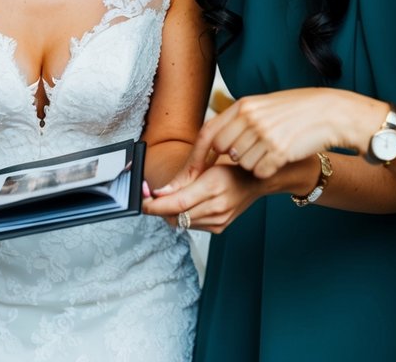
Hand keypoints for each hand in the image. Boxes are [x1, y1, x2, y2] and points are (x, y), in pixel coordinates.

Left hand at [143, 162, 265, 233]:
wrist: (253, 183)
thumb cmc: (228, 170)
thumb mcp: (204, 167)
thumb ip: (180, 181)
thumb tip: (157, 193)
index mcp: (212, 188)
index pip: (177, 203)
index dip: (156, 205)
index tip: (142, 202)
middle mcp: (216, 208)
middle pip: (176, 215)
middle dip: (159, 209)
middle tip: (149, 198)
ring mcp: (219, 221)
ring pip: (182, 223)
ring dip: (170, 213)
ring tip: (168, 200)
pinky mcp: (219, 228)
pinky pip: (192, 226)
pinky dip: (183, 217)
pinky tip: (185, 206)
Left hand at [187, 88, 376, 178]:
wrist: (329, 112)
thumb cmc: (295, 110)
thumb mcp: (262, 106)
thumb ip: (238, 119)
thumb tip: (214, 140)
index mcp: (243, 105)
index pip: (207, 133)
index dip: (198, 155)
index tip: (189, 173)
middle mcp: (250, 118)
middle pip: (223, 150)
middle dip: (231, 158)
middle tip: (247, 154)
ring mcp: (264, 134)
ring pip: (242, 163)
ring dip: (253, 163)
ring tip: (270, 150)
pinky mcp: (279, 151)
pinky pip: (260, 171)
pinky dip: (267, 170)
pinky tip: (279, 157)